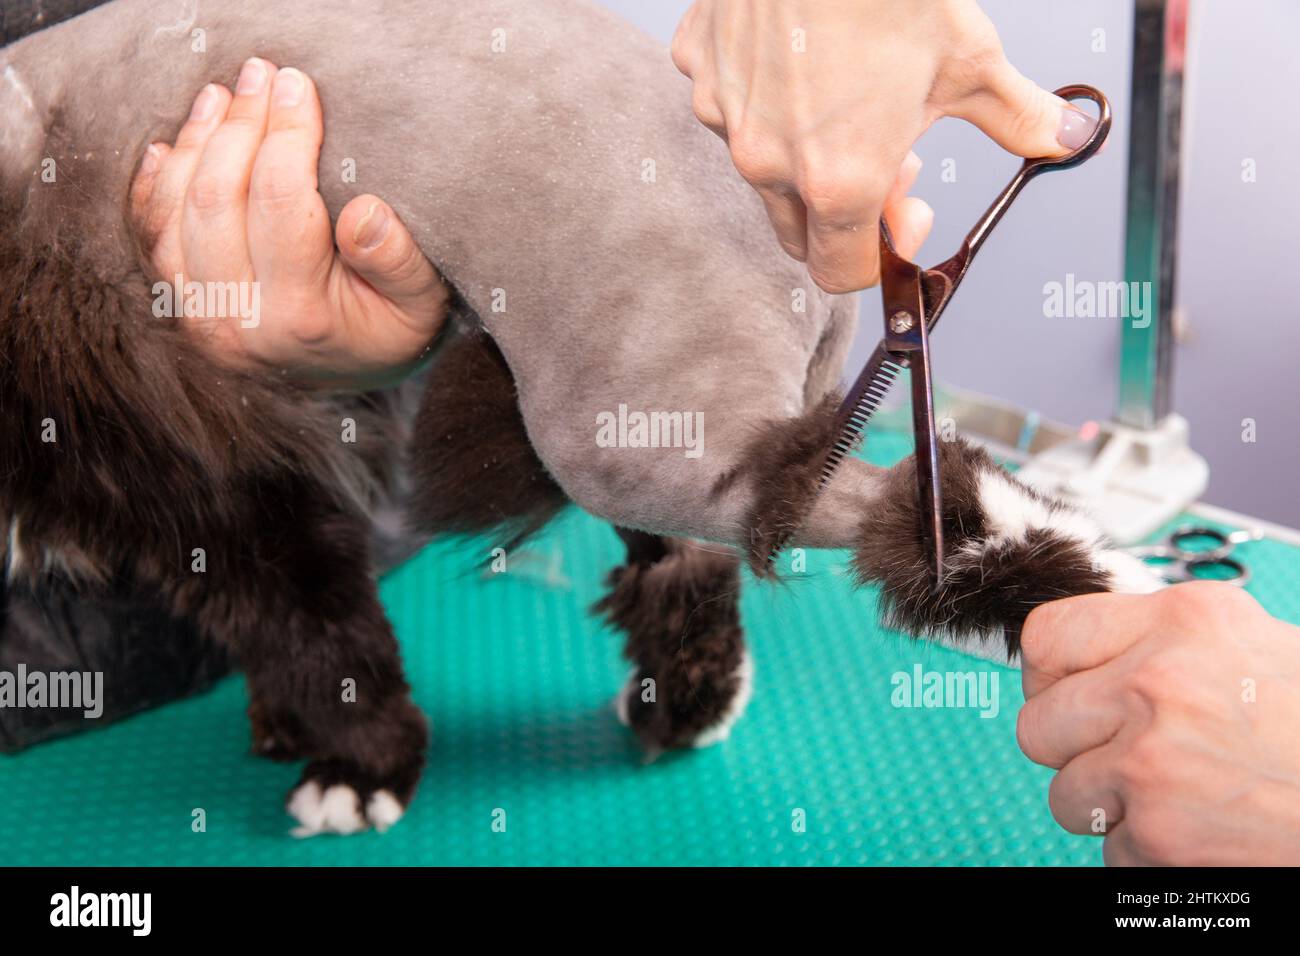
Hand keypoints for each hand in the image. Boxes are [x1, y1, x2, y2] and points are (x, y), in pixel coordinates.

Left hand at [131, 59, 448, 389]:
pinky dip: (159, 183)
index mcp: (301, 318)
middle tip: (261, 76)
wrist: (356, 374)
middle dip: (239, 126)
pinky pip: (153, 236)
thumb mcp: (422, 303)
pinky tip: (175, 144)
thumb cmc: (394, 327)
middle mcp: (240, 324)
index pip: (279, 203)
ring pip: (177, 212)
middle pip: (218, 200)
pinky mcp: (183, 310)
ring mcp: (203, 319)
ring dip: (196, 143)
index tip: (298, 86)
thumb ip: (400, 262)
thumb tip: (366, 212)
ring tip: (223, 97)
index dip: (286, 135)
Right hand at [672, 0, 1097, 291]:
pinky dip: (763, 95)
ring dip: (805, 153)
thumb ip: (1018, 118)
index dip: (880, 256)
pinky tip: (798, 54)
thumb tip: (1066, 139)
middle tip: (888, 147)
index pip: (841, 273)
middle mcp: (769, 164)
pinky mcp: (698, 69)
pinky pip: (729, 104)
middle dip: (846, 207)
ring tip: (846, 92)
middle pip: (801, 230)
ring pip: (764, 167)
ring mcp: (725, 117)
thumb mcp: (970, 59)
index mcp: (840, 182)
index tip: (906, 216)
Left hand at [1018, 582, 1299, 864]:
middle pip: (1037, 725)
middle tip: (1120, 753)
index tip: (1066, 693)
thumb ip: (1156, 640)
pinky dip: (1147, 848)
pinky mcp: (1161, 836)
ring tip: (1176, 793)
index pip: (1044, 638)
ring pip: (1065, 794)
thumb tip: (1082, 654)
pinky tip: (1203, 826)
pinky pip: (1110, 847)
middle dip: (1072, 747)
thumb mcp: (1246, 641)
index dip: (1049, 675)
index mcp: (1179, 622)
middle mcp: (1156, 685)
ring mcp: (1151, 763)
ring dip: (1109, 803)